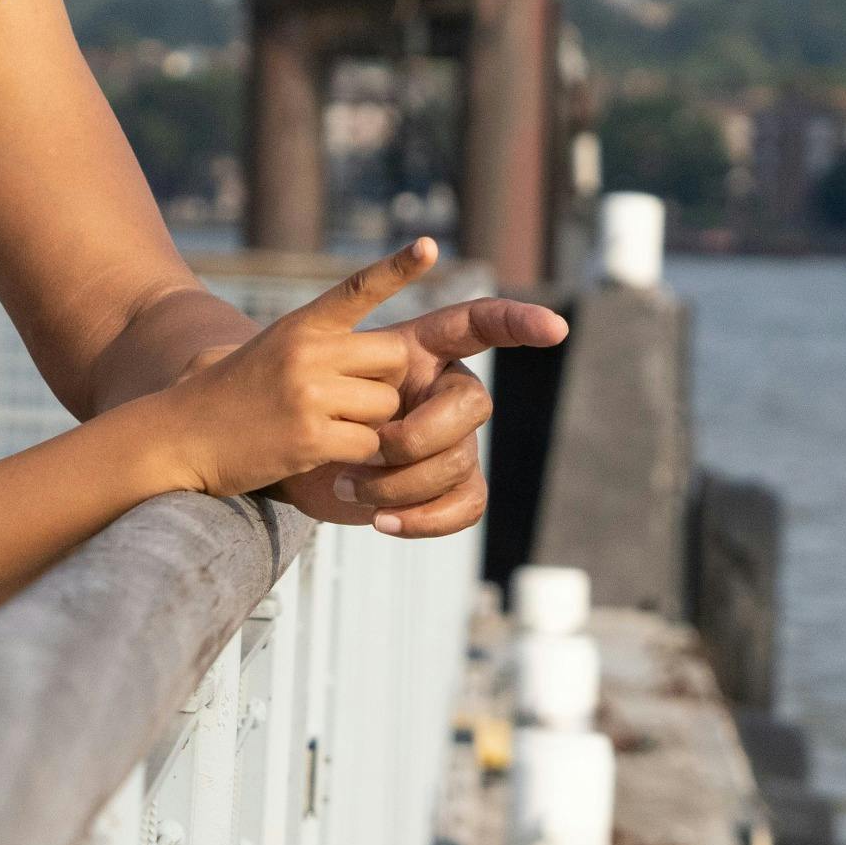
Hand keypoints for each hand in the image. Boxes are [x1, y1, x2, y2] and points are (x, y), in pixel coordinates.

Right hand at [164, 243, 427, 497]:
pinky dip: (355, 458)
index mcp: (299, 325)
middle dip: (383, 384)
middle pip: (393, 358)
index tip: (430, 246)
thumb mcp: (262, 351)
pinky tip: (319, 455)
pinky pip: (369, 445)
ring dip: (368, 425)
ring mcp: (309, 393)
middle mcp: (307, 351)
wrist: (172, 438)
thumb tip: (352, 348)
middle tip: (347, 403)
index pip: (358, 288)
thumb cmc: (219, 398)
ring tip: (323, 430)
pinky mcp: (310, 437)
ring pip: (385, 406)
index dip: (398, 267)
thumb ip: (311, 345)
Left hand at [274, 285, 569, 539]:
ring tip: (346, 485)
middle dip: (417, 435)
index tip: (555, 327)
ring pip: (458, 461)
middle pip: (470, 405)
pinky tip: (383, 523)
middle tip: (364, 449)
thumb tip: (385, 422)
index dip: (518, 321)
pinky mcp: (452, 488)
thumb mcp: (317, 380)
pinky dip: (422, 519)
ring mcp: (456, 441)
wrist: (291, 459)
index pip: (480, 323)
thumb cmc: (303, 407)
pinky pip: (465, 505)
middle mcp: (449, 392)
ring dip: (398, 483)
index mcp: (425, 350)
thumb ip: (350, 377)